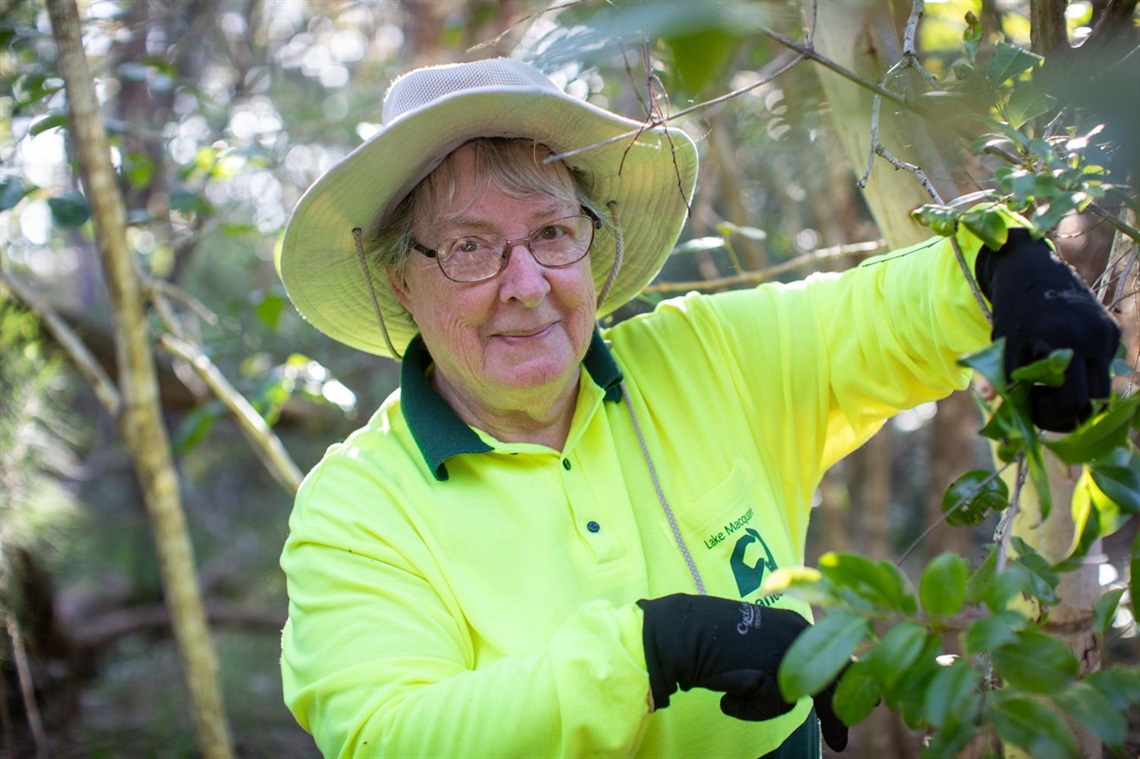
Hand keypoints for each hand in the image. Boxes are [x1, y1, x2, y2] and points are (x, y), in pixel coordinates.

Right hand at [637, 594, 847, 751]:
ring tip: (734, 687)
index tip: (871, 704)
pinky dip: (747, 708)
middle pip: (828, 682)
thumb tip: (798, 689)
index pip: (833, 656)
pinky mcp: (775, 672)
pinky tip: (728, 691)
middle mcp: (800, 634)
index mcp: (796, 624)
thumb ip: (780, 657)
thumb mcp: (757, 642)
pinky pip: (769, 707)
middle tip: (839, 743)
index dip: (849, 683)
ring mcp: (788, 652)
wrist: (686, 631)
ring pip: (787, 700)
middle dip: (836, 716)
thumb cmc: (712, 638)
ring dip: (763, 705)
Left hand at [975, 228, 1120, 430]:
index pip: (1072, 401)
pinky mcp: (1112, 330)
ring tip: (1050, 389)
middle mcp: (1091, 337)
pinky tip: (1062, 365)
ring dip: (1078, 396)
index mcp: (1061, 342)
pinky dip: (1084, 375)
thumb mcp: (1002, 349)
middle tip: (1042, 409)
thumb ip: (1003, 383)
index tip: (1030, 408)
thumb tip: (1003, 414)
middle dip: (1068, 413)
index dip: (1050, 415)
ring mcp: (1106, 333)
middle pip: (1095, 400)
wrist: (1030, 270)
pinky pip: (1103, 367)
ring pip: (1102, 386)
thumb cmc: (1011, 313)